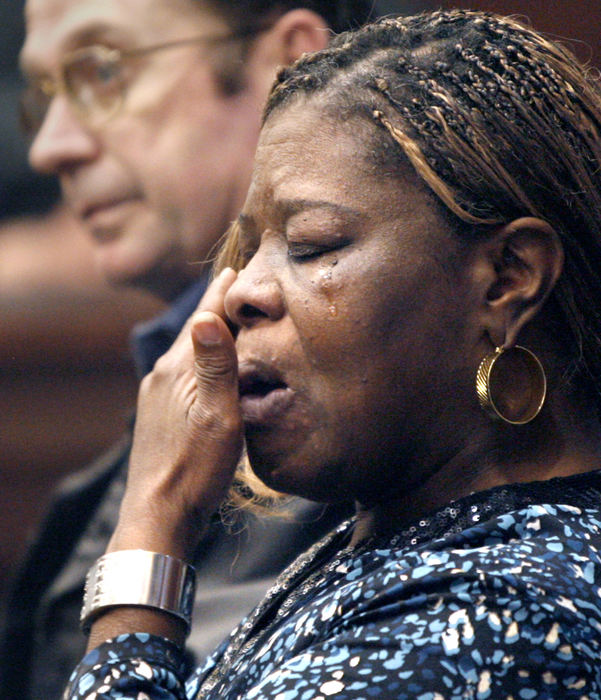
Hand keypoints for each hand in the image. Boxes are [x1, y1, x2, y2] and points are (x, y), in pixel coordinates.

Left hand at [110, 268, 242, 560]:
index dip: (221, 294)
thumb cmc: (195, 470)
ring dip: (206, 335)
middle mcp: (162, 375)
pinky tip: (205, 369)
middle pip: (193, 332)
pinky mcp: (158, 414)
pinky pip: (182, 374)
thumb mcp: (217, 418)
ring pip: (187, 354)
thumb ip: (215, 366)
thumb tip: (206, 314)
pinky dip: (198, 361)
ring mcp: (156, 395)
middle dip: (214, 309)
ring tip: (223, 322)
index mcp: (178, 370)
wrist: (159, 514)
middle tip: (233, 285)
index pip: (205, 320)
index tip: (234, 268)